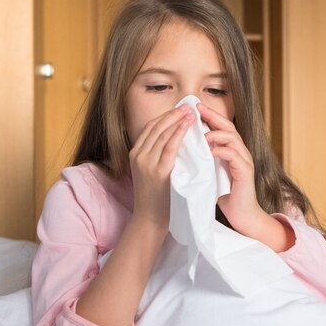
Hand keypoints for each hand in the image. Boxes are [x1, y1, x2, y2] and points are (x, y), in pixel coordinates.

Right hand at [129, 105, 193, 229]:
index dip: (165, 116)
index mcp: (135, 154)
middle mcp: (138, 156)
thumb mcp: (148, 172)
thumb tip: (171, 140)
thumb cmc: (155, 198)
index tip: (179, 109)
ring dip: (178, 120)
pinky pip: (170, 146)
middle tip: (188, 106)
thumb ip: (155, 157)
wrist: (149, 219)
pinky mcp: (158, 171)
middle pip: (156, 127)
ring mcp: (147, 163)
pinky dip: (179, 133)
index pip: (150, 128)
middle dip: (173, 114)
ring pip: (162, 133)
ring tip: (191, 113)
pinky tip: (188, 126)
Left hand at [196, 103, 268, 236]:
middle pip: (228, 126)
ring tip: (200, 134)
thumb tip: (182, 147)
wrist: (241, 215)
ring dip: (215, 133)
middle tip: (197, 109)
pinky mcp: (245, 172)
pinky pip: (233, 155)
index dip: (208, 115)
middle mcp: (240, 151)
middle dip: (212, 116)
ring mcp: (244, 160)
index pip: (220, 126)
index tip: (192, 107)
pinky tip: (208, 151)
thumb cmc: (224, 194)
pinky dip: (220, 150)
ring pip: (232, 137)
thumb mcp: (209, 172)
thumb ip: (202, 158)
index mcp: (231, 150)